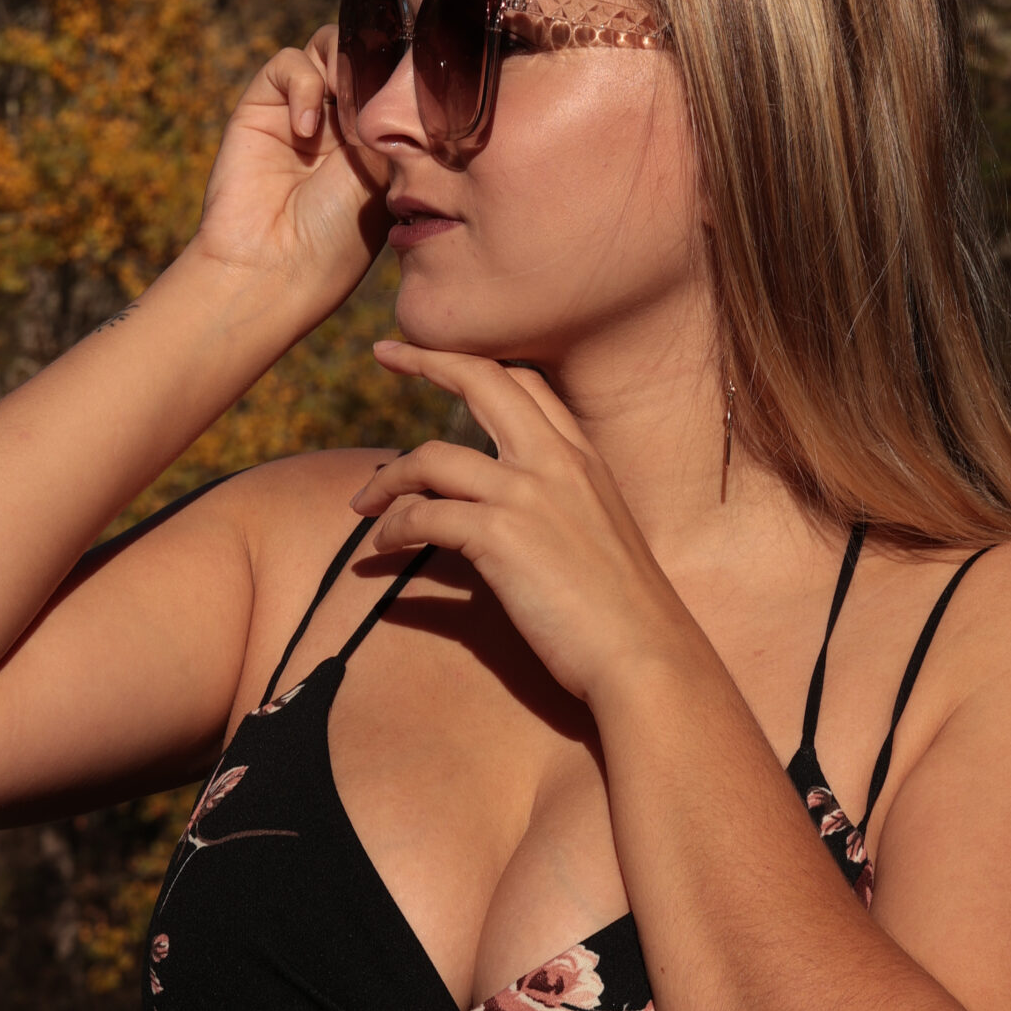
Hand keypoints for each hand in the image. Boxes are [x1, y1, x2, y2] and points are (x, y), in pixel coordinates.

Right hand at [192, 26, 389, 313]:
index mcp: (380, 138)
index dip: (407, 70)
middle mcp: (342, 119)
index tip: (417, 85)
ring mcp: (303, 110)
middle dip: (379, 63)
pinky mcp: (263, 107)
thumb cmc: (338, 240)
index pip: (398, 78)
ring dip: (345, 66)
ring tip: (347, 117)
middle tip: (380, 101)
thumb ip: (398, 123)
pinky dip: (302, 83)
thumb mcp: (388, 178)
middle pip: (368, 52)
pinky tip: (305, 130)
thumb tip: (409, 70)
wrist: (272, 269)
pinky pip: (289, 63)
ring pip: (331, 45)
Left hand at [351, 343, 705, 706]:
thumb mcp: (601, 537)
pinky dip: (392, 530)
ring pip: (431, 458)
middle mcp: (557, 462)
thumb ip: (562, 509)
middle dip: (426, 359)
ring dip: (386, 480)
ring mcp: (527, 495)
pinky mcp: (501, 537)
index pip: (527, 384)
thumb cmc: (627, 616)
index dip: (478, 364)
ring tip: (362, 505)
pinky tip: (382, 550)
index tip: (440, 359)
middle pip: (481, 381)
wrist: (647, 657)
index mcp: (584, 458)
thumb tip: (515, 519)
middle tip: (385, 354)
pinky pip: (422, 517)